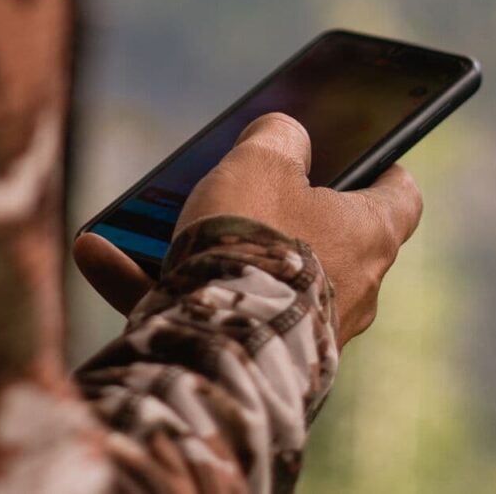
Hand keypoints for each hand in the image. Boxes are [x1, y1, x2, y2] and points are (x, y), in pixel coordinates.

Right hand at [73, 113, 423, 343]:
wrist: (217, 348)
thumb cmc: (253, 243)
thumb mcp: (260, 163)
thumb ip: (275, 137)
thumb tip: (285, 133)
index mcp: (369, 237)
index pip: (400, 198)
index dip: (385, 168)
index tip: (372, 154)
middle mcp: (349, 292)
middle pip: (321, 239)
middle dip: (275, 211)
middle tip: (242, 180)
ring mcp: (302, 333)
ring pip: (250, 277)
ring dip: (201, 249)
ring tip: (144, 221)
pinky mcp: (251, 362)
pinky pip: (198, 312)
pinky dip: (151, 285)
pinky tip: (95, 253)